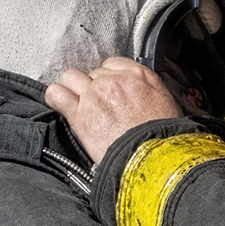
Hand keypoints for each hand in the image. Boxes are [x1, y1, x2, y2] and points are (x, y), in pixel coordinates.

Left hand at [45, 58, 183, 163]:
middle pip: (92, 73)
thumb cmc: (164, 138)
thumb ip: (150, 88)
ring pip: (71, 77)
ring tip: (77, 104)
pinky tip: (60, 105)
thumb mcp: (168, 103)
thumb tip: (141, 89)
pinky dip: (56, 98)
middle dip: (93, 87)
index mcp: (137, 74)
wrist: (154, 161)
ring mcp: (94, 95)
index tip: (111, 94)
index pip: (111, 64)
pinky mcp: (80, 115)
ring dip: (72, 89)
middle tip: (98, 106)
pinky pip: (56, 94)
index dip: (109, 79)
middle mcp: (114, 80)